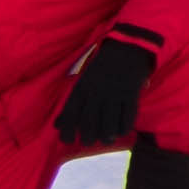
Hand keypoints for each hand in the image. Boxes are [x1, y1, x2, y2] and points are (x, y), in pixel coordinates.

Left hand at [53, 32, 158, 152]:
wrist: (127, 47)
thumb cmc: (102, 67)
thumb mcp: (83, 81)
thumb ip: (71, 104)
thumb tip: (57, 125)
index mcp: (82, 87)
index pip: (71, 113)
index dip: (68, 130)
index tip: (68, 140)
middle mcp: (97, 92)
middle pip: (89, 122)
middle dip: (87, 137)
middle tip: (88, 141)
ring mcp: (114, 93)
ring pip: (109, 123)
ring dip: (106, 136)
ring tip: (106, 139)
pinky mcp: (131, 93)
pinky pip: (127, 117)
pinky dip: (124, 127)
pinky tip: (122, 130)